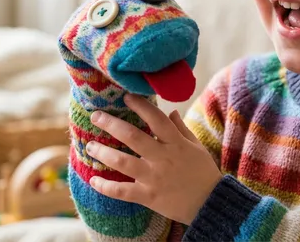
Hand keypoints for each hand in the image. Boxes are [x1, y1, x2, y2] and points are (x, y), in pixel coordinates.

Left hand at [85, 94, 222, 224]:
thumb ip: (181, 129)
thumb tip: (170, 111)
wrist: (210, 203)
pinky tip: (93, 180)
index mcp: (176, 143)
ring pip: (123, 162)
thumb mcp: (196, 146)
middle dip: (111, 124)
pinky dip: (106, 186)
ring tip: (90, 146)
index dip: (140, 106)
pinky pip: (122, 191)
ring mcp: (154, 178)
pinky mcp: (148, 196)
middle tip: (96, 116)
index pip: (156, 119)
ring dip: (103, 153)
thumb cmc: (203, 172)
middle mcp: (163, 158)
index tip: (126, 97)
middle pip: (133, 137)